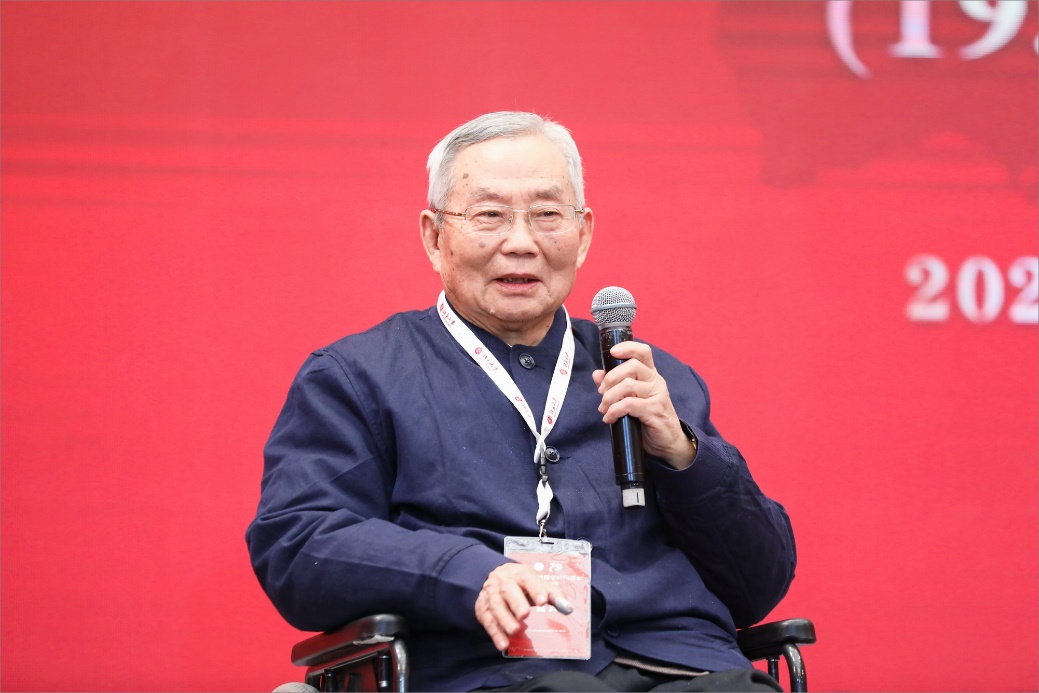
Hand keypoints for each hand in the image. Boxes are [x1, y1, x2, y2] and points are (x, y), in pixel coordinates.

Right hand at [475, 563, 570, 650]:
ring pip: (495, 606)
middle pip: (508, 590)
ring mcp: (490, 594)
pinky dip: (495, 633)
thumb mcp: (537, 584)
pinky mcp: (482, 608)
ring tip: (514, 631)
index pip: (528, 579)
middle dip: (516, 602)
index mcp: (519, 574)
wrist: (495, 578)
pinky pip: (487, 621)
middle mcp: (502, 582)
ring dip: (504, 619)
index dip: (535, 589)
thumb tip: (568, 608)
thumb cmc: (521, 585)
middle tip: (525, 614)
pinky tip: (503, 644)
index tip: (543, 600)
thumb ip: (553, 595)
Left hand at [592, 341, 696, 469]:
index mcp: (650, 375)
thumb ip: (614, 385)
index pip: (643, 352)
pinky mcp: (654, 410)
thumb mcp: (630, 399)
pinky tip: (609, 418)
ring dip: (609, 397)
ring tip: (604, 409)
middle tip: (601, 393)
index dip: (628, 348)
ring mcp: (657, 395)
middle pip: (631, 366)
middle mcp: (655, 381)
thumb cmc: (648, 419)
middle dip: (610, 378)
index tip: (612, 352)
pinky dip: (614, 411)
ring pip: (628, 385)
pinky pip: (629, 404)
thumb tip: (597, 373)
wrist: (668, 443)